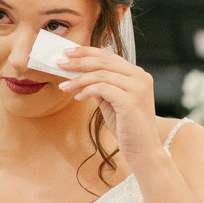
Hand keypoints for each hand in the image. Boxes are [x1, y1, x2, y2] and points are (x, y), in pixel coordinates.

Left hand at [58, 46, 161, 165]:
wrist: (143, 151)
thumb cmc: (126, 127)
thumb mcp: (110, 100)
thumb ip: (100, 85)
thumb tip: (78, 73)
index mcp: (137, 74)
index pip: (109, 55)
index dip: (87, 52)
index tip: (68, 52)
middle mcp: (140, 77)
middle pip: (103, 61)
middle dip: (78, 61)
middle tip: (59, 63)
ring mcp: (138, 88)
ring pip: (101, 74)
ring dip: (78, 79)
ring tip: (64, 86)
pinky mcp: (131, 101)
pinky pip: (102, 88)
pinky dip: (87, 91)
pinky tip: (78, 97)